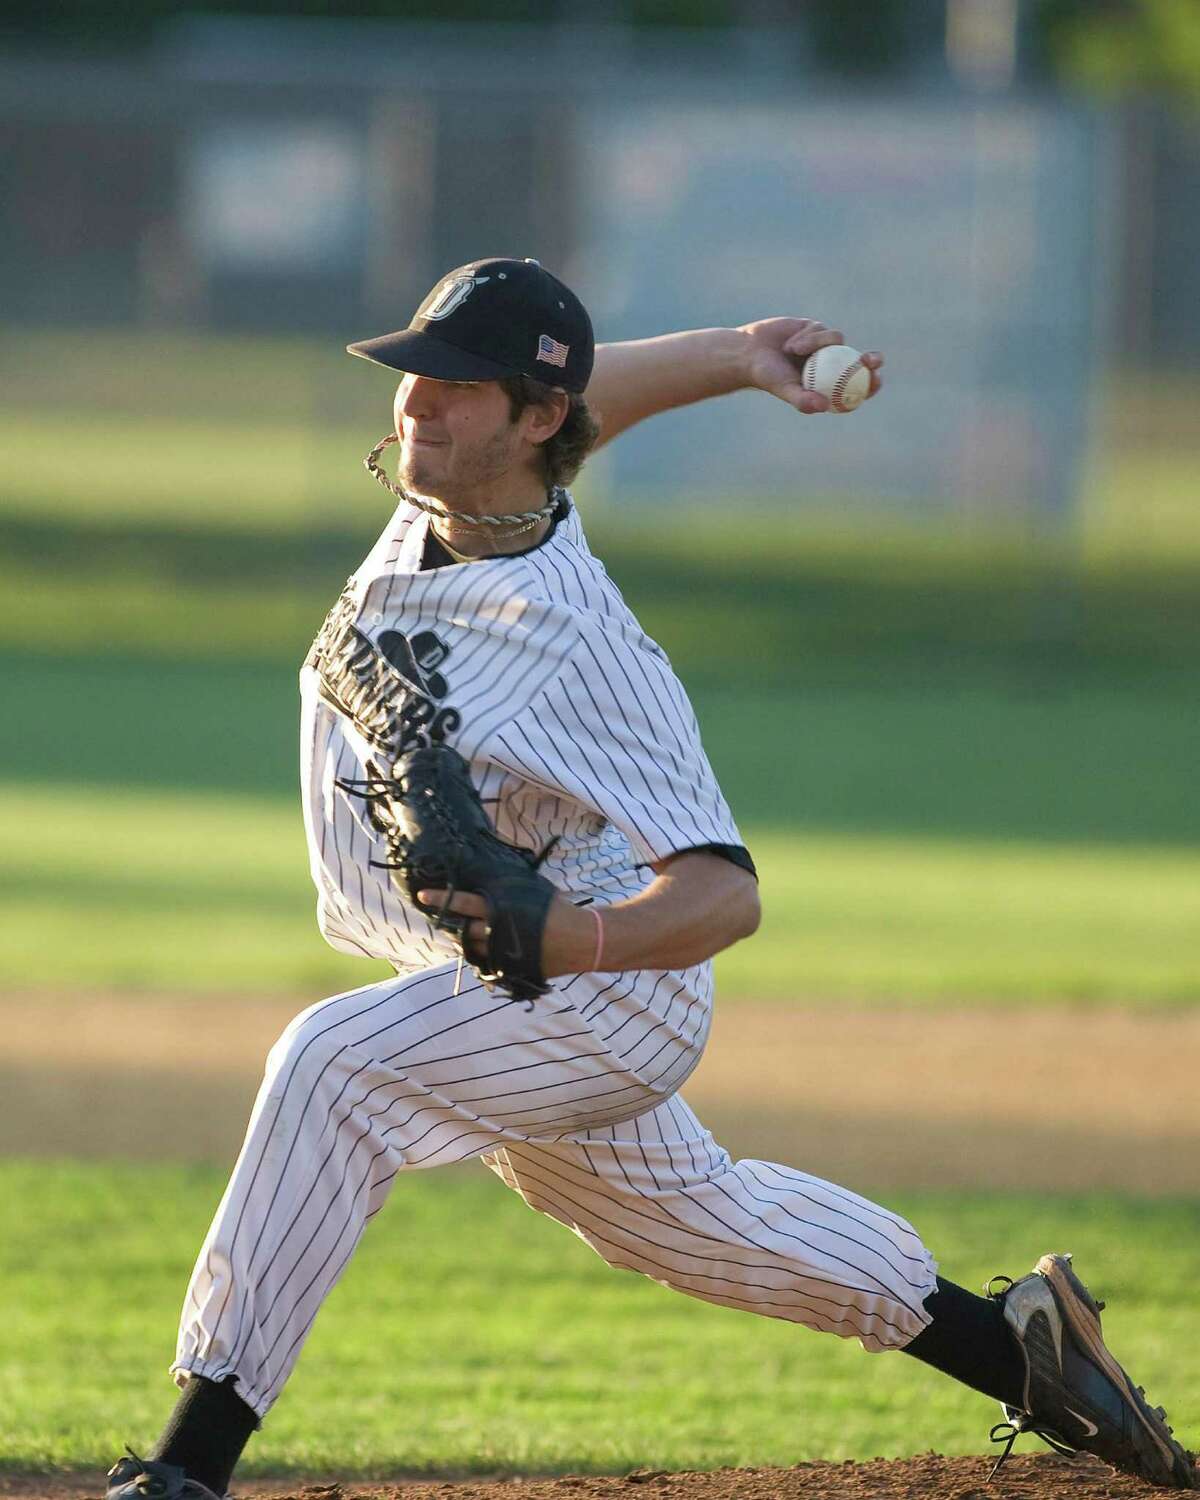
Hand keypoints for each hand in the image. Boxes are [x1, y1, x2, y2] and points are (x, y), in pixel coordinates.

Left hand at [418, 888, 593, 978]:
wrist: (582, 939)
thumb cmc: (557, 910)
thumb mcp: (533, 890)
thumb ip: (510, 887)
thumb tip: (492, 875)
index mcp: (501, 908)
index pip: (463, 902)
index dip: (442, 898)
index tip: (423, 895)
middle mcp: (498, 931)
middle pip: (462, 930)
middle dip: (451, 925)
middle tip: (442, 919)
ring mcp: (502, 953)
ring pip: (472, 949)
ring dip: (464, 942)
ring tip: (461, 935)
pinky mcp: (509, 969)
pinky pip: (486, 964)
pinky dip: (481, 957)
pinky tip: (481, 951)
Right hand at [738, 317, 884, 413]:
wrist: (749, 353)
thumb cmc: (767, 376)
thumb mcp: (784, 389)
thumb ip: (803, 400)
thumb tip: (824, 405)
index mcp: (828, 385)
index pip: (857, 387)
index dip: (871, 384)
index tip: (875, 380)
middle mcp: (830, 365)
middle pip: (860, 362)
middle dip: (872, 360)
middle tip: (869, 360)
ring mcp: (825, 346)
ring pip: (838, 340)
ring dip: (818, 343)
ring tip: (793, 351)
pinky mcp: (816, 329)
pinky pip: (822, 329)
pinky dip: (808, 337)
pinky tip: (791, 345)